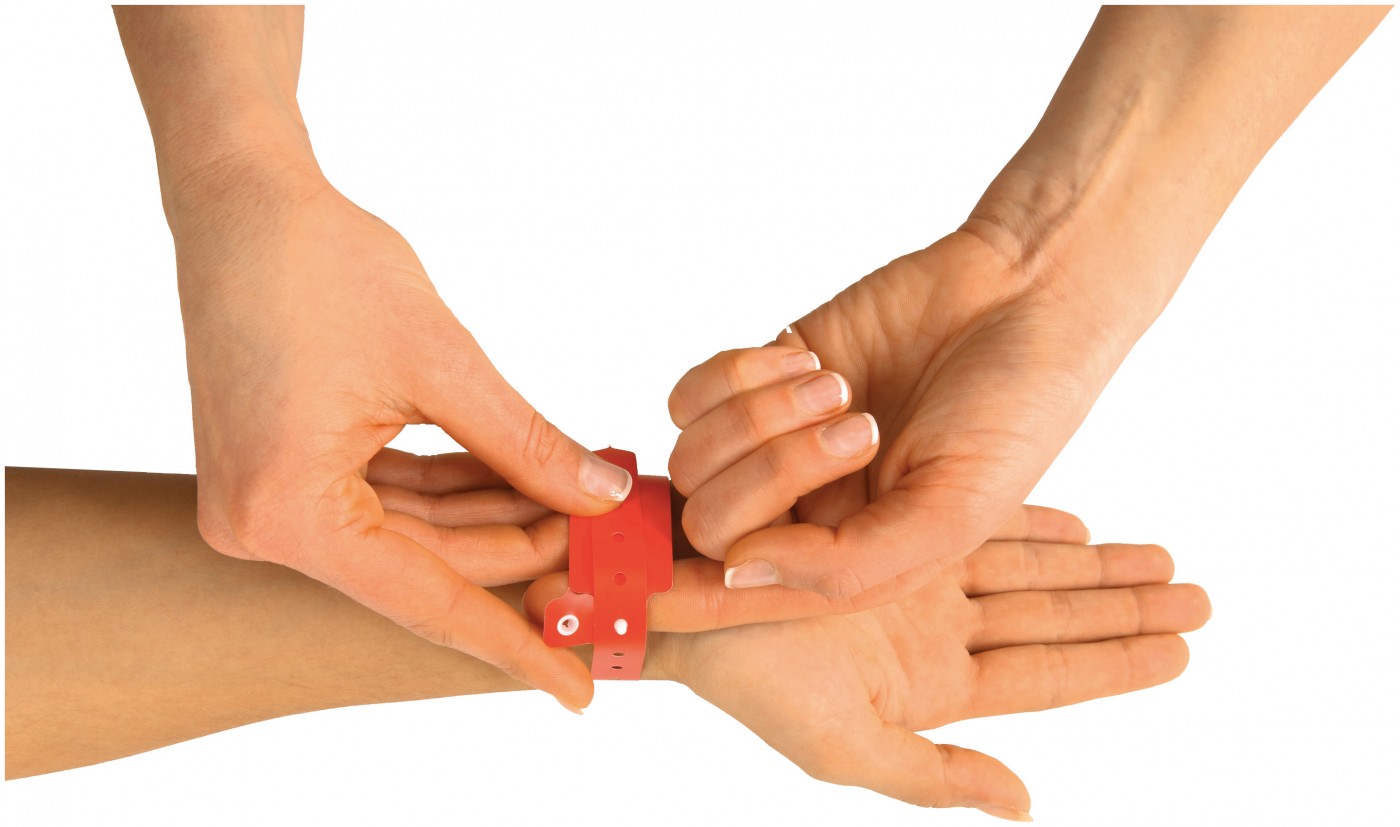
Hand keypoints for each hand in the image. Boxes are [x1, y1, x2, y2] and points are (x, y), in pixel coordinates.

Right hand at [171, 161, 630, 709]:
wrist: (241, 199)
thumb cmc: (321, 266)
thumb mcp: (442, 363)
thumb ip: (525, 444)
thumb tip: (600, 497)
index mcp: (288, 513)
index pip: (429, 602)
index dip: (514, 644)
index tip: (579, 690)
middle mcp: (265, 526)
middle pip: (425, 567)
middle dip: (523, 553)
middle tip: (611, 548)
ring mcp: (270, 499)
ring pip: (413, 533)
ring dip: (497, 518)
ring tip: (582, 505)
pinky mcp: (285, 467)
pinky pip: (388, 499)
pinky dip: (457, 489)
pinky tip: (524, 480)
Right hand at [526, 504, 1208, 817]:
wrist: (684, 591)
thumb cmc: (751, 676)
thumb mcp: (844, 743)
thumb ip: (934, 775)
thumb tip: (1024, 802)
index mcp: (931, 683)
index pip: (1047, 675)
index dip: (1117, 662)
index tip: (1184, 646)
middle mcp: (934, 627)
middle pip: (1053, 616)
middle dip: (1123, 606)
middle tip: (1199, 592)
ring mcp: (918, 574)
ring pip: (1029, 566)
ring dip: (1091, 563)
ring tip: (1158, 555)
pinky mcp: (893, 523)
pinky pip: (977, 517)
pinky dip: (1031, 518)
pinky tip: (1074, 519)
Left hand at [667, 231, 1136, 599]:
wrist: (1024, 295)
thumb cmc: (1013, 412)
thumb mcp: (952, 512)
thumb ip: (848, 564)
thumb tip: (737, 573)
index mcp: (846, 559)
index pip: (740, 595)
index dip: (684, 600)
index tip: (644, 595)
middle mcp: (802, 508)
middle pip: (709, 523)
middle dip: (769, 476)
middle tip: (859, 427)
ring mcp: (775, 439)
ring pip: (691, 458)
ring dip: (762, 418)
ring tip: (842, 387)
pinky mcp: (763, 372)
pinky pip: (690, 394)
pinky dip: (737, 377)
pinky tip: (810, 362)